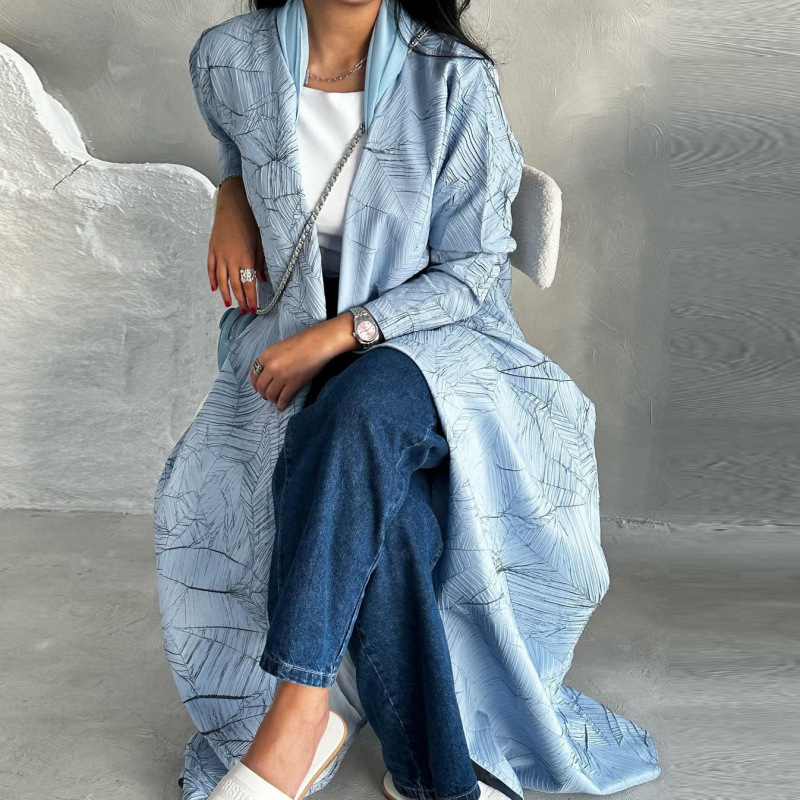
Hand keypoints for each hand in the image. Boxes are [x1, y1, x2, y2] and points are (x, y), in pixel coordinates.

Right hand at [207, 177, 267, 312]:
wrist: (233, 205)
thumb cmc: (250, 222)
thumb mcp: (260, 243)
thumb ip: (261, 263)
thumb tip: (261, 280)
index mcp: (246, 259)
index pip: (248, 285)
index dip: (251, 298)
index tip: (253, 309)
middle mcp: (231, 260)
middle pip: (235, 286)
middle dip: (240, 300)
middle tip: (243, 311)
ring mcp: (219, 255)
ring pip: (221, 280)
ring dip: (225, 294)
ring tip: (229, 303)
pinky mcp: (211, 249)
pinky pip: (210, 268)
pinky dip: (212, 279)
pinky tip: (214, 288)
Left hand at [250, 313, 359, 410]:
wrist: (318, 343)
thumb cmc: (302, 341)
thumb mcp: (280, 347)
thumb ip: (272, 359)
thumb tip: (269, 372)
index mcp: (266, 355)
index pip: (254, 374)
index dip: (255, 384)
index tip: (258, 387)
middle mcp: (271, 367)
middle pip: (261, 386)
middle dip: (263, 393)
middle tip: (267, 396)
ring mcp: (282, 376)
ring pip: (270, 394)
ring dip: (272, 399)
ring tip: (275, 400)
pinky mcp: (293, 384)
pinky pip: (284, 398)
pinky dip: (281, 404)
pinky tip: (281, 407)